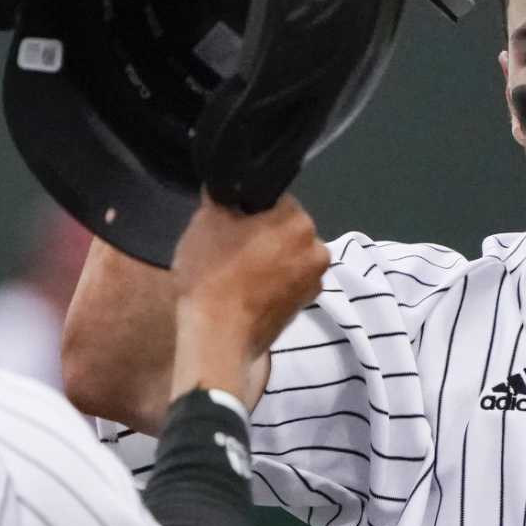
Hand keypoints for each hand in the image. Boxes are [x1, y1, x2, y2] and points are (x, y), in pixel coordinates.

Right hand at [169, 193, 328, 402]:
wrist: (217, 337)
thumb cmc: (213, 273)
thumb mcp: (207, 220)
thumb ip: (222, 195)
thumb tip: (229, 188)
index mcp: (300, 221)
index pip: (274, 200)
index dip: (248, 209)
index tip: (229, 223)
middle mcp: (318, 250)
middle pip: (285, 230)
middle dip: (262, 235)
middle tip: (229, 249)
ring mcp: (314, 283)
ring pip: (287, 258)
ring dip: (268, 261)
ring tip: (235, 275)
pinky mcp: (304, 309)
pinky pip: (286, 284)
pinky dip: (270, 285)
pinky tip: (245, 293)